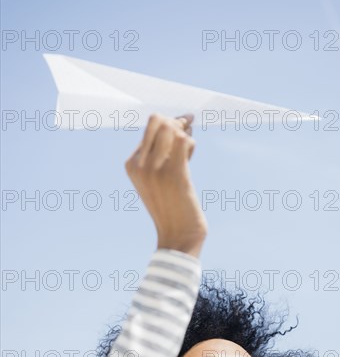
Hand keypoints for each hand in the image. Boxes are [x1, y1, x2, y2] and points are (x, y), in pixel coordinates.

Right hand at [124, 113, 207, 256]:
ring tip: (188, 152)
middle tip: (188, 132)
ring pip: (172, 129)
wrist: (177, 235)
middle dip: (176, 123)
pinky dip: (191, 144)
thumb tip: (182, 122)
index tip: (183, 127)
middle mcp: (140, 165)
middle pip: (158, 121)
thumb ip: (163, 153)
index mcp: (132, 164)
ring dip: (185, 135)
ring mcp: (155, 169)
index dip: (169, 123)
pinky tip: (190, 158)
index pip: (149, 127)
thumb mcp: (158, 178)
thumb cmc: (172, 206)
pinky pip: (184, 142)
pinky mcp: (174, 174)